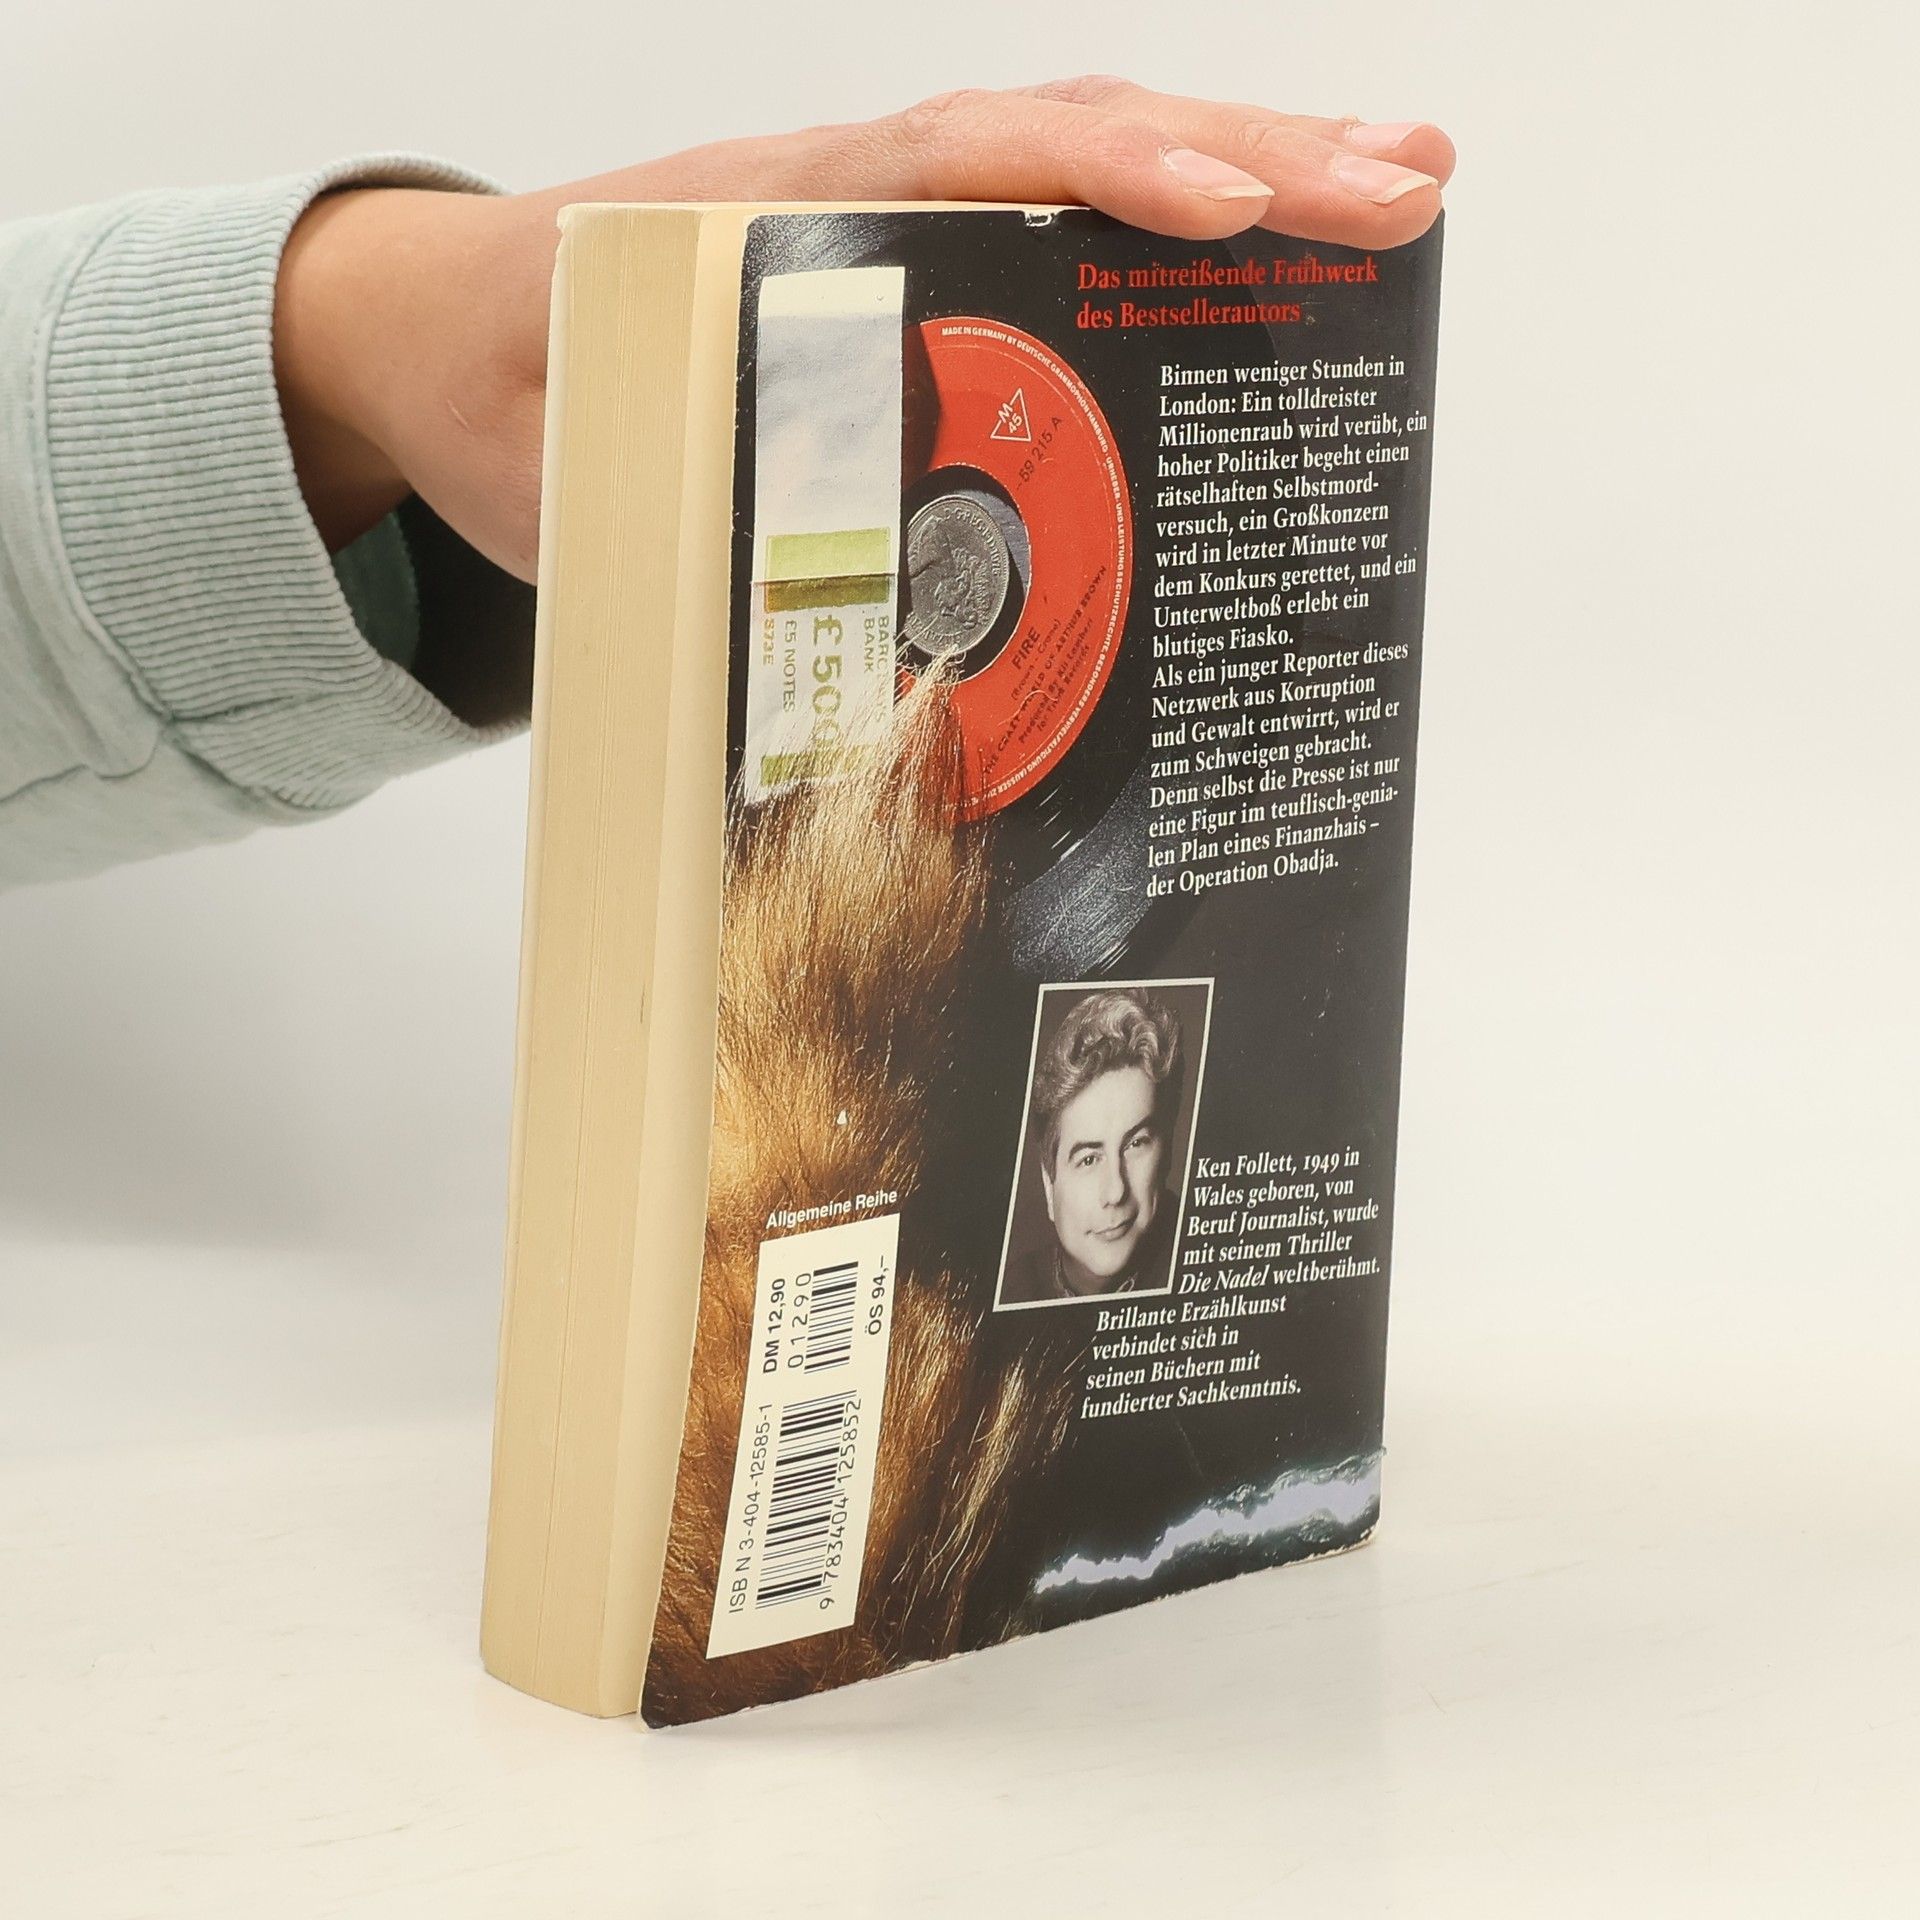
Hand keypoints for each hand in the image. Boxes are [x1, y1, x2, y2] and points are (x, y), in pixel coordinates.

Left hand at [274, 78, 1453, 583]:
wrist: (447, 341)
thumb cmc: (513, 383)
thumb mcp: (569, 452)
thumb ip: (673, 491)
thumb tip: (820, 562)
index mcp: (779, 214)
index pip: (960, 167)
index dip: (1097, 181)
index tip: (1219, 209)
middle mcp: (858, 191)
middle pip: (1069, 143)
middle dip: (1244, 160)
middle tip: (1399, 187)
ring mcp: (896, 219)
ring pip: (1086, 172)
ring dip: (1245, 174)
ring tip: (1392, 189)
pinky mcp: (914, 268)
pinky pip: (1057, 229)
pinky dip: (1166, 231)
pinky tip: (1264, 248)